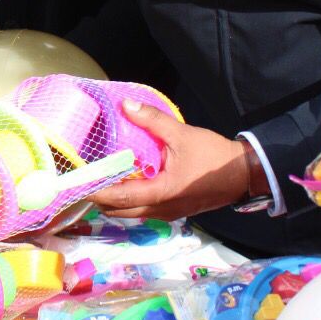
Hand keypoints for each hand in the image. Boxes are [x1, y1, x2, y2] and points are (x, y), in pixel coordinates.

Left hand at [89, 101, 251, 220]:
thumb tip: (126, 105)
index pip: (118, 198)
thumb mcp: (181, 134)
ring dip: (114, 201)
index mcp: (160, 193)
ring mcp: (167, 214)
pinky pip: (143, 210)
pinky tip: (126, 182)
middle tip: (85, 180)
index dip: (95, 192)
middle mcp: (160, 210)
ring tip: (101, 180)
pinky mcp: (174, 211)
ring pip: (131, 213)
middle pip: (119, 211)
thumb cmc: (213, 156)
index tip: (77, 183)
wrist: (243, 174)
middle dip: (100, 199)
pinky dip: (129, 201)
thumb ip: (152, 120)